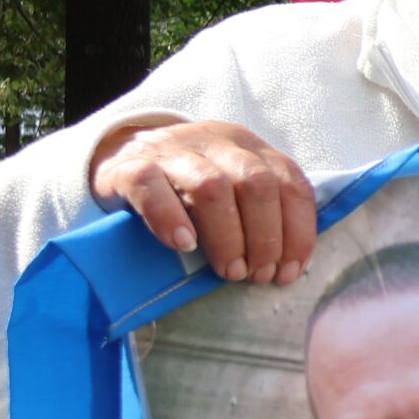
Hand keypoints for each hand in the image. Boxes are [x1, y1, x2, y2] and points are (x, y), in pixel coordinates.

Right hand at [89, 119, 316, 282]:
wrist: (121, 159)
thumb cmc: (186, 187)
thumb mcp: (233, 189)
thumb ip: (262, 213)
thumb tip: (290, 266)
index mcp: (249, 147)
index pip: (290, 183)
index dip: (298, 231)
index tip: (290, 270)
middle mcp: (216, 142)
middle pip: (256, 185)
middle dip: (265, 238)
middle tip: (257, 275)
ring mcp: (173, 150)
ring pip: (212, 187)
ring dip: (227, 238)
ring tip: (230, 271)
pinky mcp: (132, 166)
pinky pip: (153, 187)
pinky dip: (171, 219)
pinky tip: (183, 245)